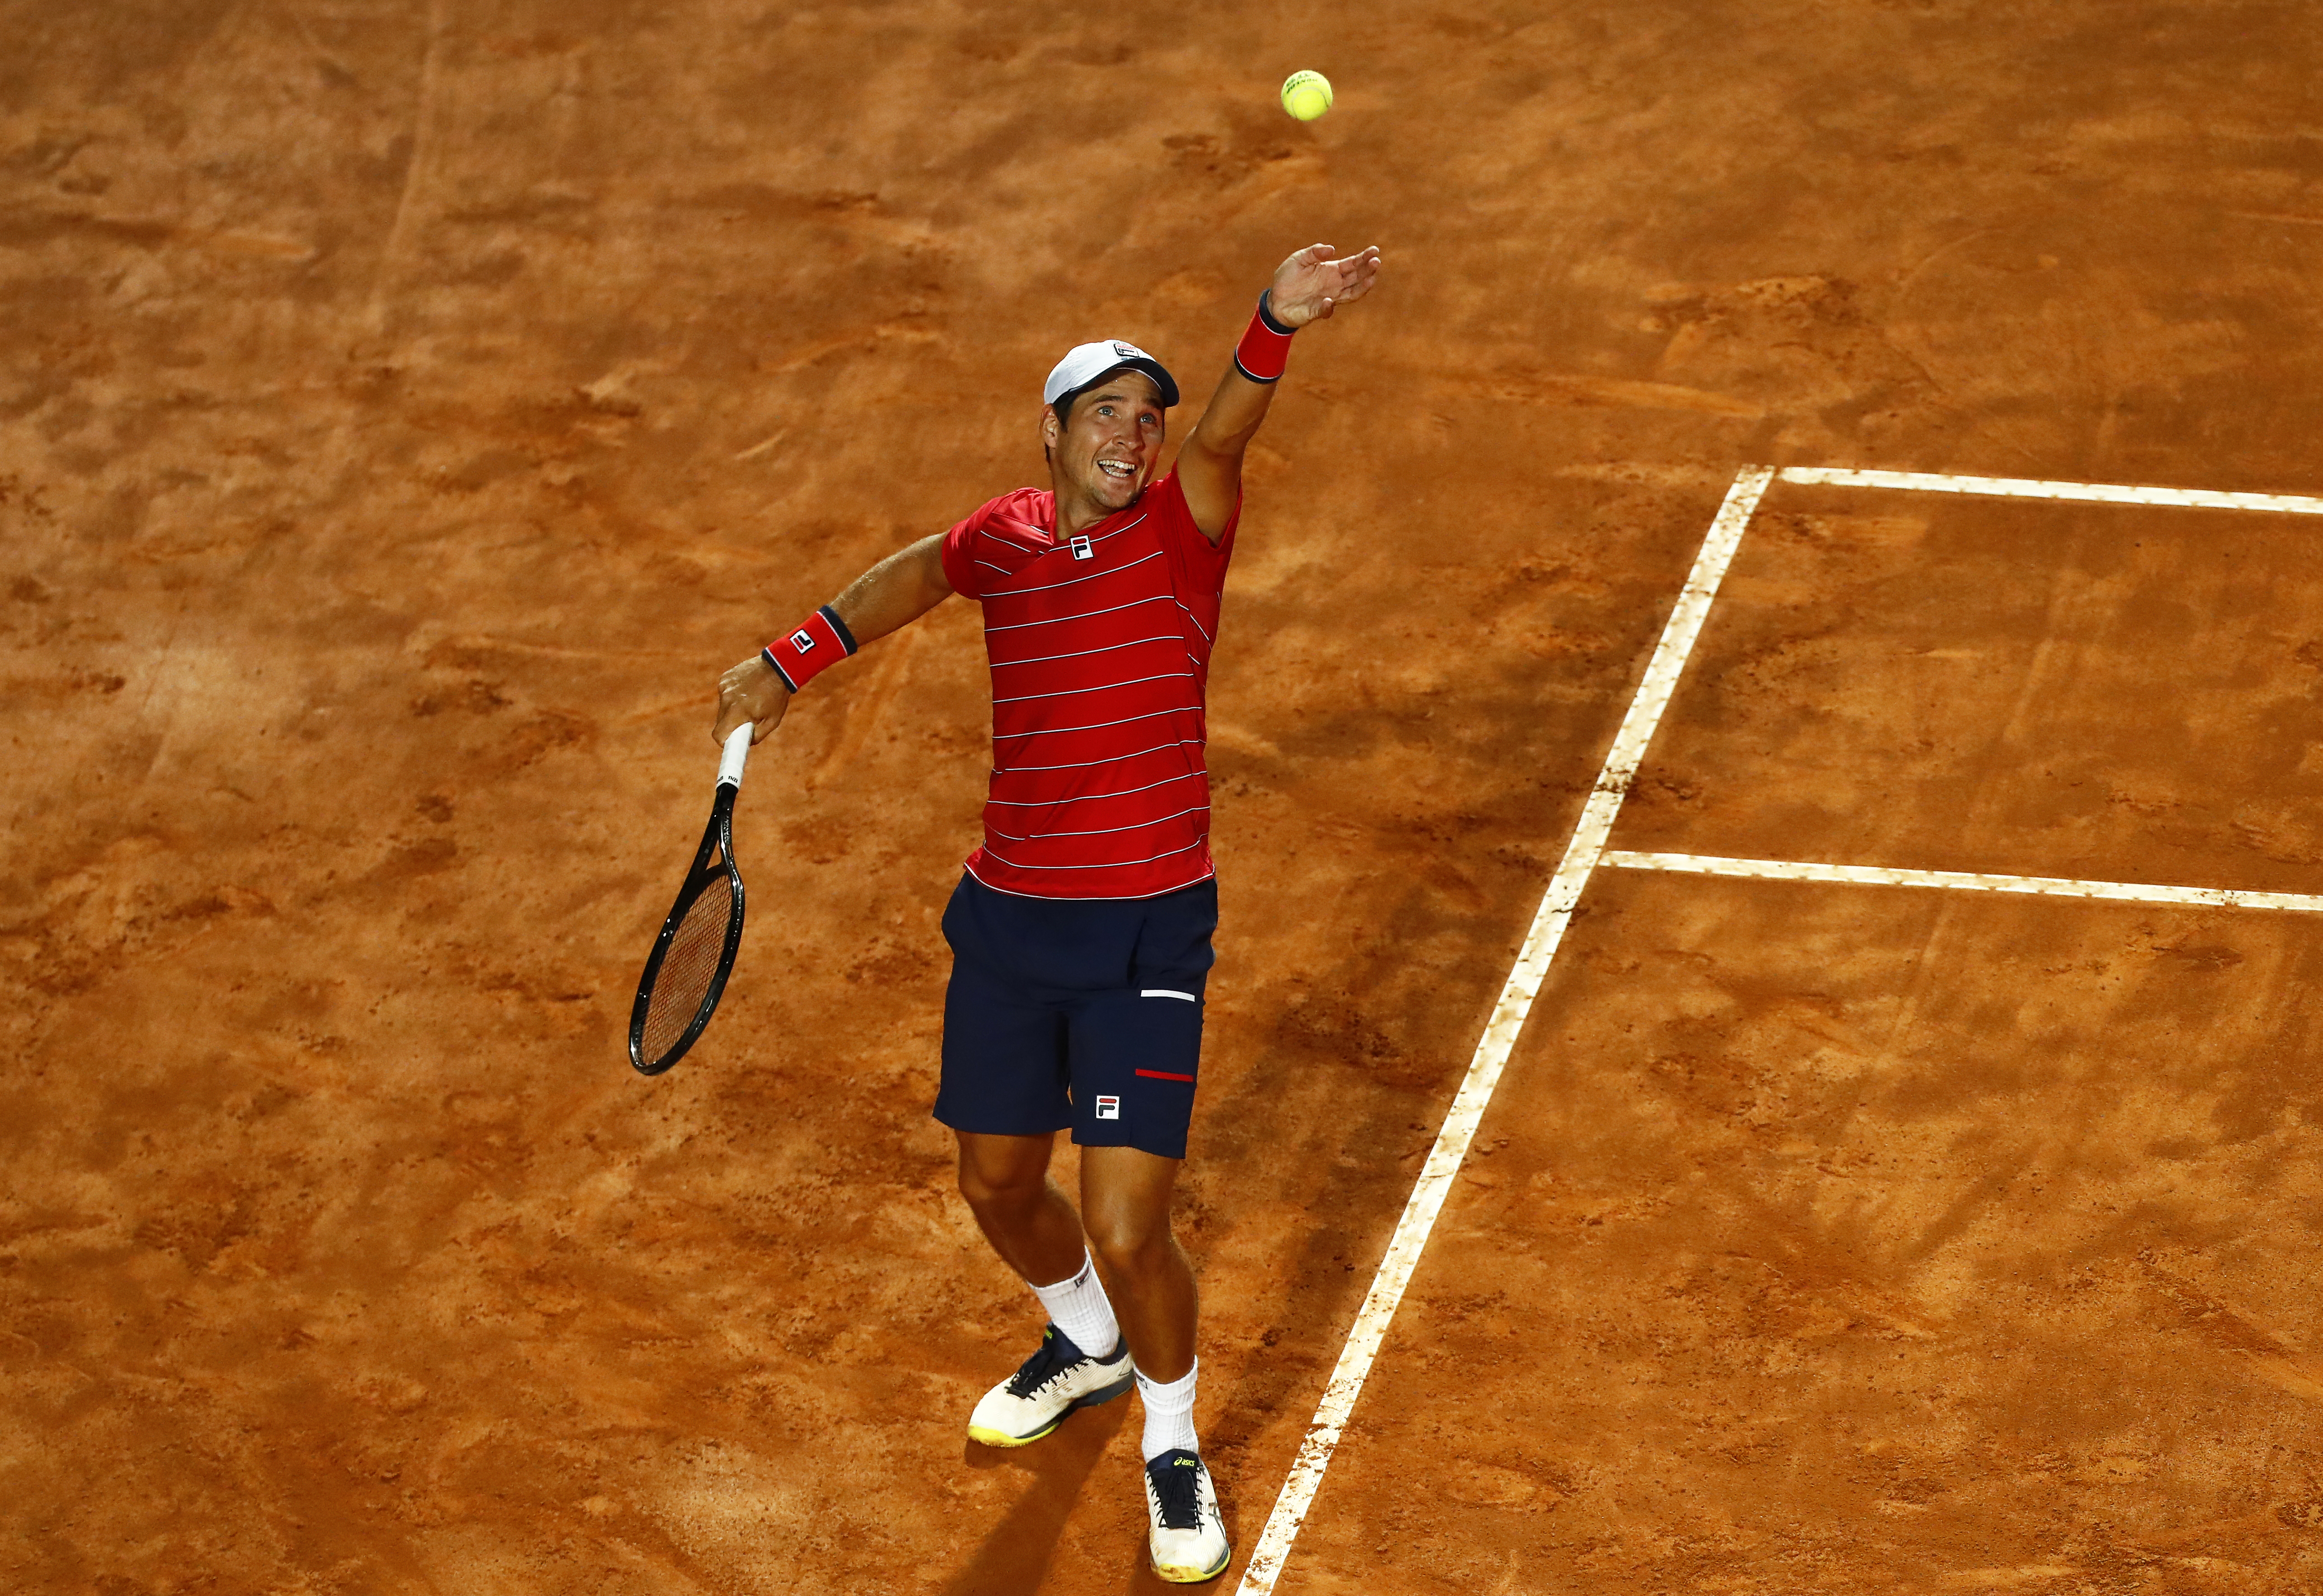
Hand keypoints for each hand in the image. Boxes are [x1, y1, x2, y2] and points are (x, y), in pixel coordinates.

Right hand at [713, 654, 790, 745]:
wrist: (778, 667)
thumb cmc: (777, 696)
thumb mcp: (772, 721)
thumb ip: (757, 736)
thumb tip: (745, 742)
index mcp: (736, 711)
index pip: (718, 735)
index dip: (725, 741)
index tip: (734, 740)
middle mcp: (726, 699)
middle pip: (720, 722)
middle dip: (731, 725)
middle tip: (748, 720)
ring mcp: (724, 687)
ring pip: (722, 707)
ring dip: (733, 709)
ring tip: (750, 702)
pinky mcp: (724, 678)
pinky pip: (724, 693)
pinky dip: (733, 696)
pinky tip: (747, 690)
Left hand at [1266, 243, 1382, 328]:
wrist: (1275, 300)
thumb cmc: (1288, 278)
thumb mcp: (1299, 259)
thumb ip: (1314, 252)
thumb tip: (1332, 249)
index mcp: (1331, 270)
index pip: (1352, 264)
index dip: (1364, 258)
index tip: (1375, 251)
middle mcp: (1334, 285)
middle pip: (1356, 277)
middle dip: (1367, 270)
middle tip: (1376, 262)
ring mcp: (1328, 299)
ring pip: (1351, 295)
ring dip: (1361, 288)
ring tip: (1371, 279)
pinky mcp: (1317, 312)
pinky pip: (1326, 310)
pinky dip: (1328, 307)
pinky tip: (1328, 300)